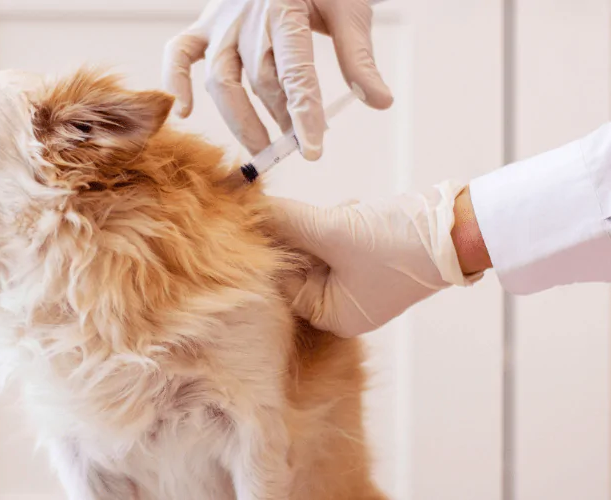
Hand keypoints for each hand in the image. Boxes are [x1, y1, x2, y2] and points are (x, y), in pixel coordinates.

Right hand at [163, 0, 392, 158]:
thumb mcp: (349, 11)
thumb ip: (358, 58)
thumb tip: (379, 102)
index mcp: (285, 8)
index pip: (295, 71)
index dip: (304, 114)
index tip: (312, 150)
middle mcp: (247, 17)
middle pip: (260, 80)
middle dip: (280, 117)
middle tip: (296, 147)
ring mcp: (220, 22)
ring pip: (221, 78)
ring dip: (239, 117)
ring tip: (261, 145)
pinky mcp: (202, 27)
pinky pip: (178, 55)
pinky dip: (175, 82)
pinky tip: (183, 112)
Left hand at [271, 183, 483, 336]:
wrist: (462, 229)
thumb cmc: (400, 243)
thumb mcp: (334, 231)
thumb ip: (288, 221)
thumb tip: (251, 208)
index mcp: (334, 316)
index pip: (283, 284)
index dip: (272, 251)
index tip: (260, 221)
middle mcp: (345, 306)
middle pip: (299, 265)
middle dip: (300, 234)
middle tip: (296, 208)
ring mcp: (361, 282)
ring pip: (319, 247)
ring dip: (321, 223)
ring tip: (341, 210)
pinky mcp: (373, 258)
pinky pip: (341, 239)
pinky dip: (341, 220)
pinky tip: (354, 208)